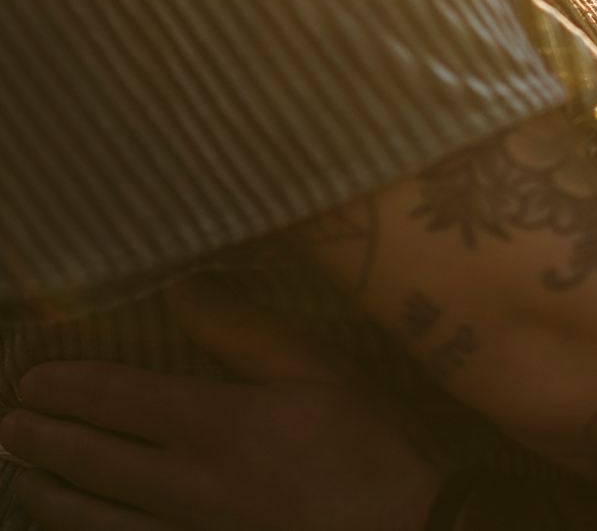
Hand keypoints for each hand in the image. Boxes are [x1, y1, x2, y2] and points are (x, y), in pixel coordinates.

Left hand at [0, 278, 441, 530]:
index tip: (33, 377)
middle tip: (11, 423)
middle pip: (93, 463)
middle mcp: (184, 484)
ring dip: (50, 498)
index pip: (116, 399)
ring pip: (94, 522)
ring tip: (22, 480)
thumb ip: (242, 329)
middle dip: (42, 440)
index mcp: (212, 423)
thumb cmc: (364, 446)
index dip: (68, 387)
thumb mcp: (314, 369)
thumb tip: (184, 286)